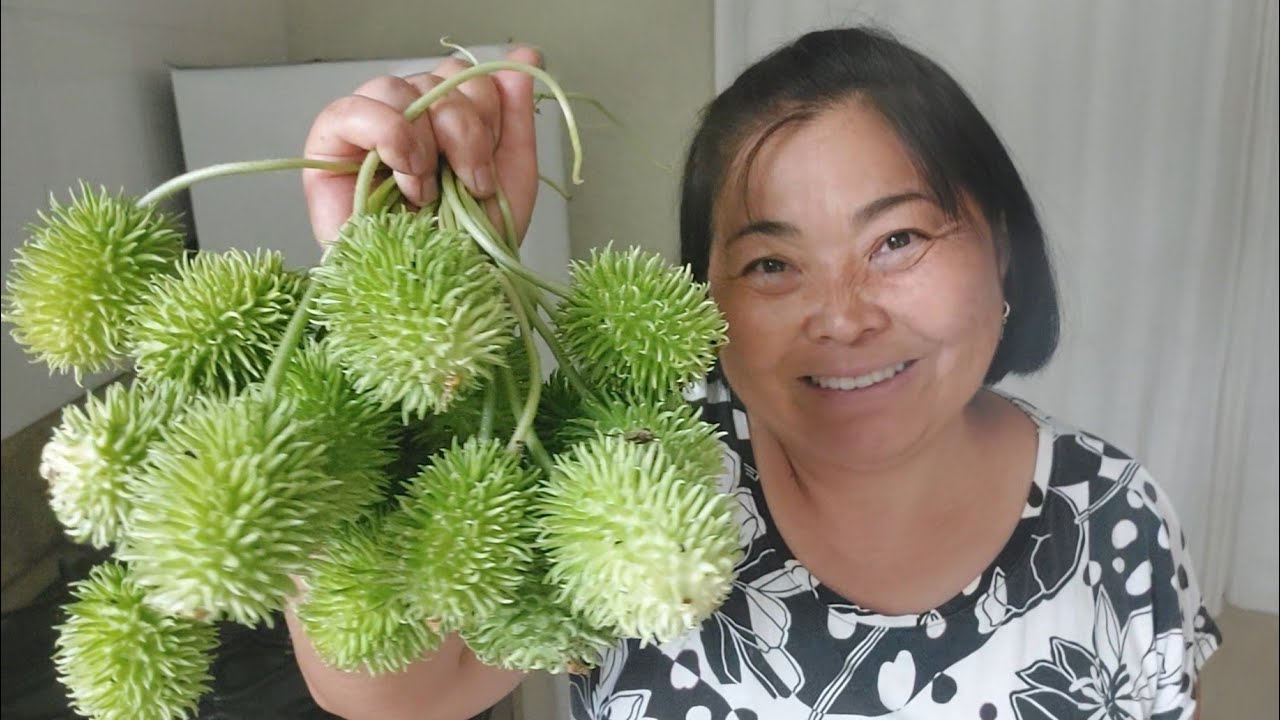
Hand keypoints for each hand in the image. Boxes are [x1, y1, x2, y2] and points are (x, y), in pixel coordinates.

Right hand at [302, 46, 541, 246]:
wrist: (438, 297)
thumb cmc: (469, 250)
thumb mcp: (510, 178)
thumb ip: (515, 115)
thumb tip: (524, 54)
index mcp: (447, 122)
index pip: (465, 75)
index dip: (486, 112)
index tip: (485, 172)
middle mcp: (407, 119)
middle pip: (437, 78)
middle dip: (465, 131)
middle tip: (467, 184)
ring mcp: (367, 131)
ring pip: (399, 87)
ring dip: (426, 140)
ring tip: (429, 190)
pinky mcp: (328, 148)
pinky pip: (352, 109)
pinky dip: (388, 135)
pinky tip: (405, 175)